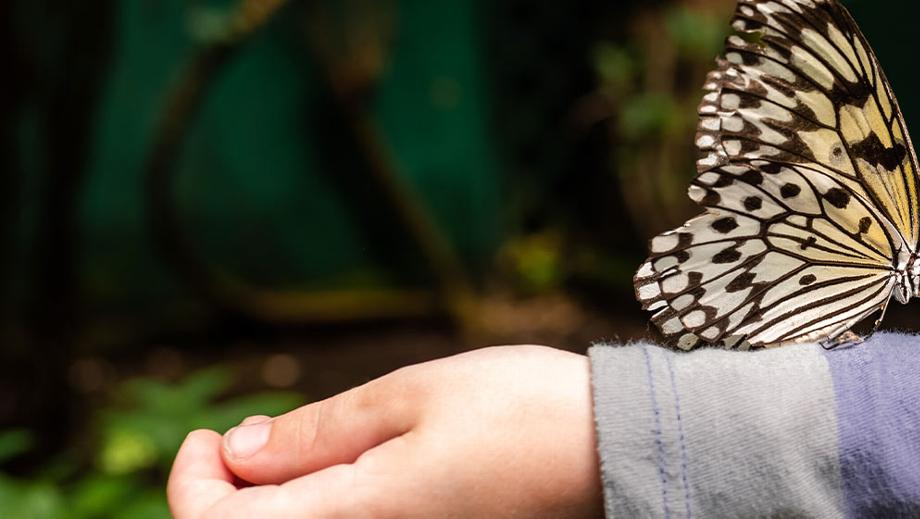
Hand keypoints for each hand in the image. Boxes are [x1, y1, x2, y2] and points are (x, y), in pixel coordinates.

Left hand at [167, 345, 602, 517]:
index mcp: (358, 516)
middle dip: (226, 493)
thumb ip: (317, 432)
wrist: (613, 455)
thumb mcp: (413, 396)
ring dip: (271, 502)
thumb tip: (237, 452)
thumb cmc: (523, 414)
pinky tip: (345, 468)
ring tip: (296, 445)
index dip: (189, 484)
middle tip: (249, 434)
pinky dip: (320, 508)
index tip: (206, 434)